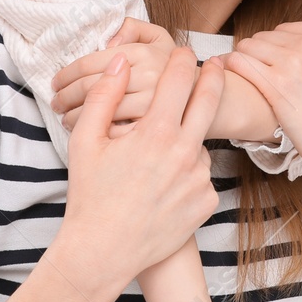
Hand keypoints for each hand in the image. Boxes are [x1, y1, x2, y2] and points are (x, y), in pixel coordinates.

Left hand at [52, 19, 176, 137]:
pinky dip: (95, 132)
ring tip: (66, 118)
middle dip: (65, 96)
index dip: (66, 73)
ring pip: (98, 111)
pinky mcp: (151, 128)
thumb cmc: (171, 68)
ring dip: (75, 116)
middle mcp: (146, 76)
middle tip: (56, 102)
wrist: (205, 99)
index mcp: (141, 53)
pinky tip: (86, 131)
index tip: (56, 82)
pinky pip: (113, 130)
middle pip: (90, 87)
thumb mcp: (158, 37)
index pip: (90, 62)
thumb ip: (132, 29)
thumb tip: (108, 40)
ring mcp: (150, 104)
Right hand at [57, 49, 225, 284]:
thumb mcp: (85, 140)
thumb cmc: (90, 195)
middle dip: (213, 77)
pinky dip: (187, 174)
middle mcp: (185, 151)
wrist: (104, 251)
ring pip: (200, 144)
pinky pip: (200, 176)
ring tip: (157, 160)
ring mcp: (200, 178)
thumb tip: (119, 61)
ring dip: (187, 140)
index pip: (178, 79)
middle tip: (216, 64)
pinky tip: (164, 187)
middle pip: (209, 100)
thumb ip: (104, 94)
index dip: (180, 60)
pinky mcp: (207, 201)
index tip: (182, 51)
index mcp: (156, 132)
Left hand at [221, 0, 301, 193]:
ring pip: (249, 46)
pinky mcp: (276, 86)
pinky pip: (239, 63)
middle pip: (266, 36)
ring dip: (245, 62)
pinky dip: (232, 68)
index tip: (282, 70)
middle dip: (262, 55)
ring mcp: (293, 63)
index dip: (280, 50)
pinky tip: (233, 79)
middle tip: (265, 79)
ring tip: (250, 81)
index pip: (287, 29)